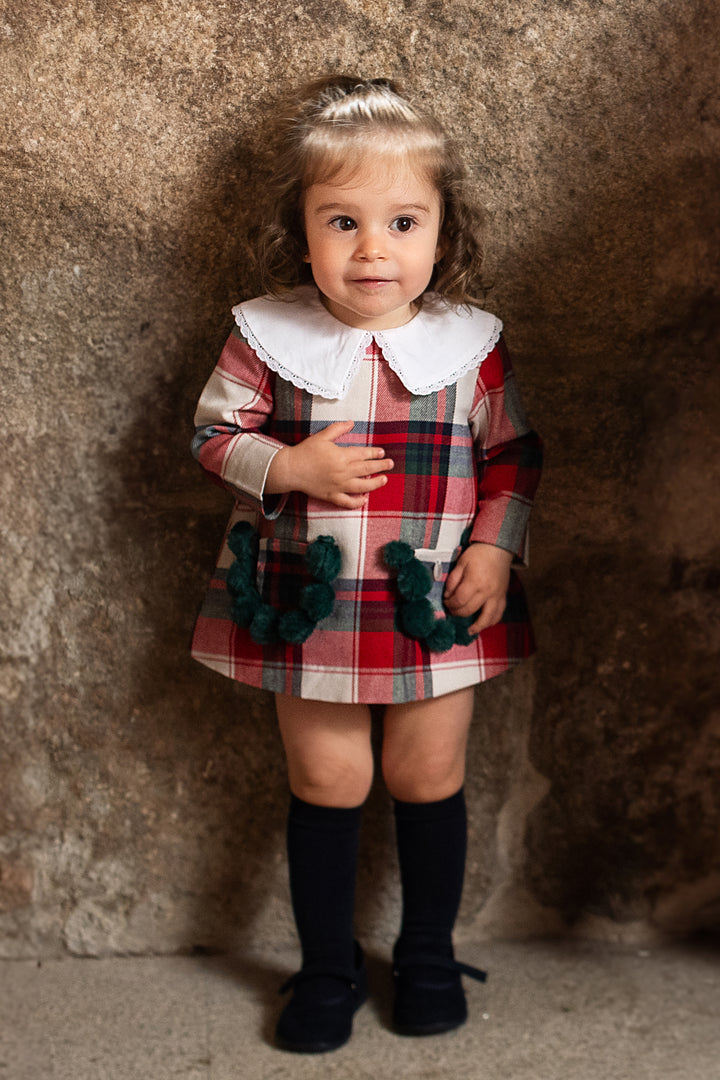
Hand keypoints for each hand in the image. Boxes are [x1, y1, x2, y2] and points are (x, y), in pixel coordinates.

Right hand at [266, 420, 393, 508]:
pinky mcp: (331, 496)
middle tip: (390, 464)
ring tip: (384, 480)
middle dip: (381, 466)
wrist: (290, 469)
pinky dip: (357, 502)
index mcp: (341, 456)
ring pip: (362, 487)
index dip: (375, 453)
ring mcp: (338, 486)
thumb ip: (338, 429)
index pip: (363, 454)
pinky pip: (347, 502)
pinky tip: (365, 499)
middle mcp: (343, 472)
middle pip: (367, 469)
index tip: (382, 452)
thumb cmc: (305, 452)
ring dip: (375, 484)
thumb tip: (351, 423)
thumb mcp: (322, 436)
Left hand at [443, 543, 512, 633]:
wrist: (498, 548)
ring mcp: (497, 596)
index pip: (459, 600)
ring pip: (487, 618)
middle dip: (458, 613)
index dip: (450, 604)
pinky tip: (484, 624)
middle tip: (452, 611)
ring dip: (477, 626)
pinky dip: (491, 621)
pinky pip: (499, 614)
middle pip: (469, 610)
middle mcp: (487, 591)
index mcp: (475, 582)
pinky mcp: (503, 597)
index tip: (446, 602)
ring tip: (469, 630)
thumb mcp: (461, 563)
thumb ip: (453, 580)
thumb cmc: (478, 554)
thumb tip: (448, 596)